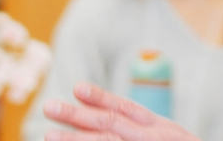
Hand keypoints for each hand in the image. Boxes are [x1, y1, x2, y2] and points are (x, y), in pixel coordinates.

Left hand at [44, 83, 199, 140]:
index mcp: (160, 128)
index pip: (126, 108)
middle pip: (109, 124)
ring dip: (75, 140)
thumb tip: (126, 126)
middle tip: (49, 106)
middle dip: (77, 116)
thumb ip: (150, 132)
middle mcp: (152, 137)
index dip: (100, 97)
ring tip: (49, 135)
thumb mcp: (174, 139)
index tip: (77, 87)